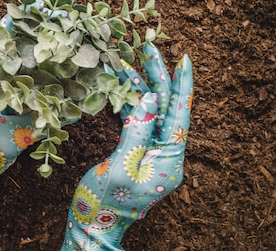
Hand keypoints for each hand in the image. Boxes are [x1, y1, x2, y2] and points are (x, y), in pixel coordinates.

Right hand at [61, 44, 193, 249]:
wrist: (92, 228)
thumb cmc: (104, 203)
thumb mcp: (120, 166)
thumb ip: (137, 131)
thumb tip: (151, 97)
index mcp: (169, 160)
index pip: (180, 115)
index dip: (182, 85)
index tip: (183, 58)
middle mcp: (166, 155)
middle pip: (166, 108)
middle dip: (158, 76)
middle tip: (148, 46)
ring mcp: (153, 153)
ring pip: (151, 111)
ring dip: (141, 85)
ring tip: (130, 59)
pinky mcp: (138, 153)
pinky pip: (138, 122)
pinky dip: (129, 102)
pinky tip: (121, 83)